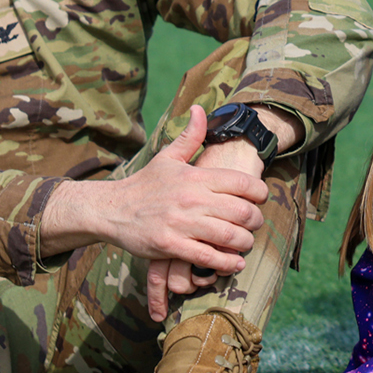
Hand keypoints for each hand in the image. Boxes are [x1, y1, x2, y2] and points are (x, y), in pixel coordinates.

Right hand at [144, 105, 298, 318]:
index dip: (260, 192)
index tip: (261, 199)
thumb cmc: (145, 183)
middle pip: (242, 212)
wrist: (111, 209)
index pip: (241, 183)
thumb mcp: (167, 157)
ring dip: (245, 243)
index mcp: (195, 177)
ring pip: (229, 236)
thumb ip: (190, 136)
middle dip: (256, 220)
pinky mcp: (170, 245)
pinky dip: (226, 263)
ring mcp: (181, 223)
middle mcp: (191, 199)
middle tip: (256, 223)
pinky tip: (234, 263)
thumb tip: (200, 109)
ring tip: (246, 243)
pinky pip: (207, 257)